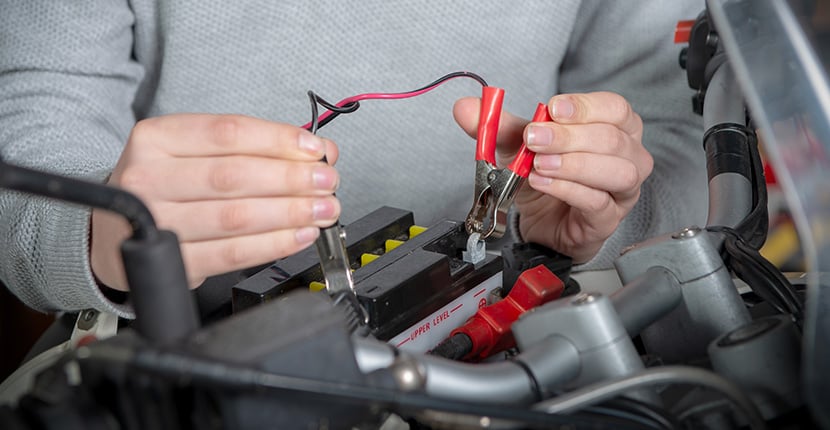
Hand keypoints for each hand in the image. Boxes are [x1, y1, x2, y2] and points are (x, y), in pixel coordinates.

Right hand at [91, 114, 340, 290]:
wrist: (113, 232)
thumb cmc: (165, 185)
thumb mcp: (194, 152)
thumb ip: (254, 147)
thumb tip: (318, 151)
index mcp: (156, 138)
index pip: (228, 132)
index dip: (279, 141)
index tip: (317, 150)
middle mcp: (149, 177)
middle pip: (235, 175)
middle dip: (293, 180)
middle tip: (329, 182)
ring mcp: (156, 222)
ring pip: (237, 216)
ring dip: (290, 214)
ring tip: (323, 210)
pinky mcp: (171, 261)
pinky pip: (232, 253)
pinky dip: (273, 244)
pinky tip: (299, 235)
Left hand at [454, 92, 651, 262]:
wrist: (542, 224)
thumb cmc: (546, 178)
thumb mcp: (520, 147)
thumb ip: (496, 126)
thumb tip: (465, 107)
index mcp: (616, 129)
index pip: (615, 109)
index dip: (585, 107)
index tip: (552, 108)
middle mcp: (628, 158)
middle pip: (613, 139)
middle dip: (569, 137)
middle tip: (533, 138)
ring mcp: (621, 192)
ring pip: (616, 172)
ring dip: (573, 164)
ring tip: (538, 164)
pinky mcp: (607, 220)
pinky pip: (597, 203)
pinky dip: (567, 190)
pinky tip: (542, 183)